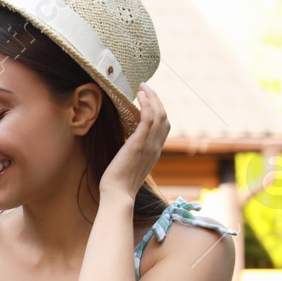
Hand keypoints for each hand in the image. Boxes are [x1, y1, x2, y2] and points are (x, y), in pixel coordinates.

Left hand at [100, 84, 170, 200]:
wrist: (117, 194)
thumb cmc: (118, 184)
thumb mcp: (129, 165)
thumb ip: (132, 153)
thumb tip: (125, 146)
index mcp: (155, 152)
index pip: (164, 126)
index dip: (158, 110)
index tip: (148, 99)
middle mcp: (156, 147)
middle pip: (164, 117)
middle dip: (156, 99)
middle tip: (146, 87)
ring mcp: (150, 145)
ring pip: (159, 114)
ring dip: (151, 97)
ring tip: (142, 86)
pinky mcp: (139, 143)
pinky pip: (148, 118)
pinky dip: (146, 104)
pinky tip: (139, 95)